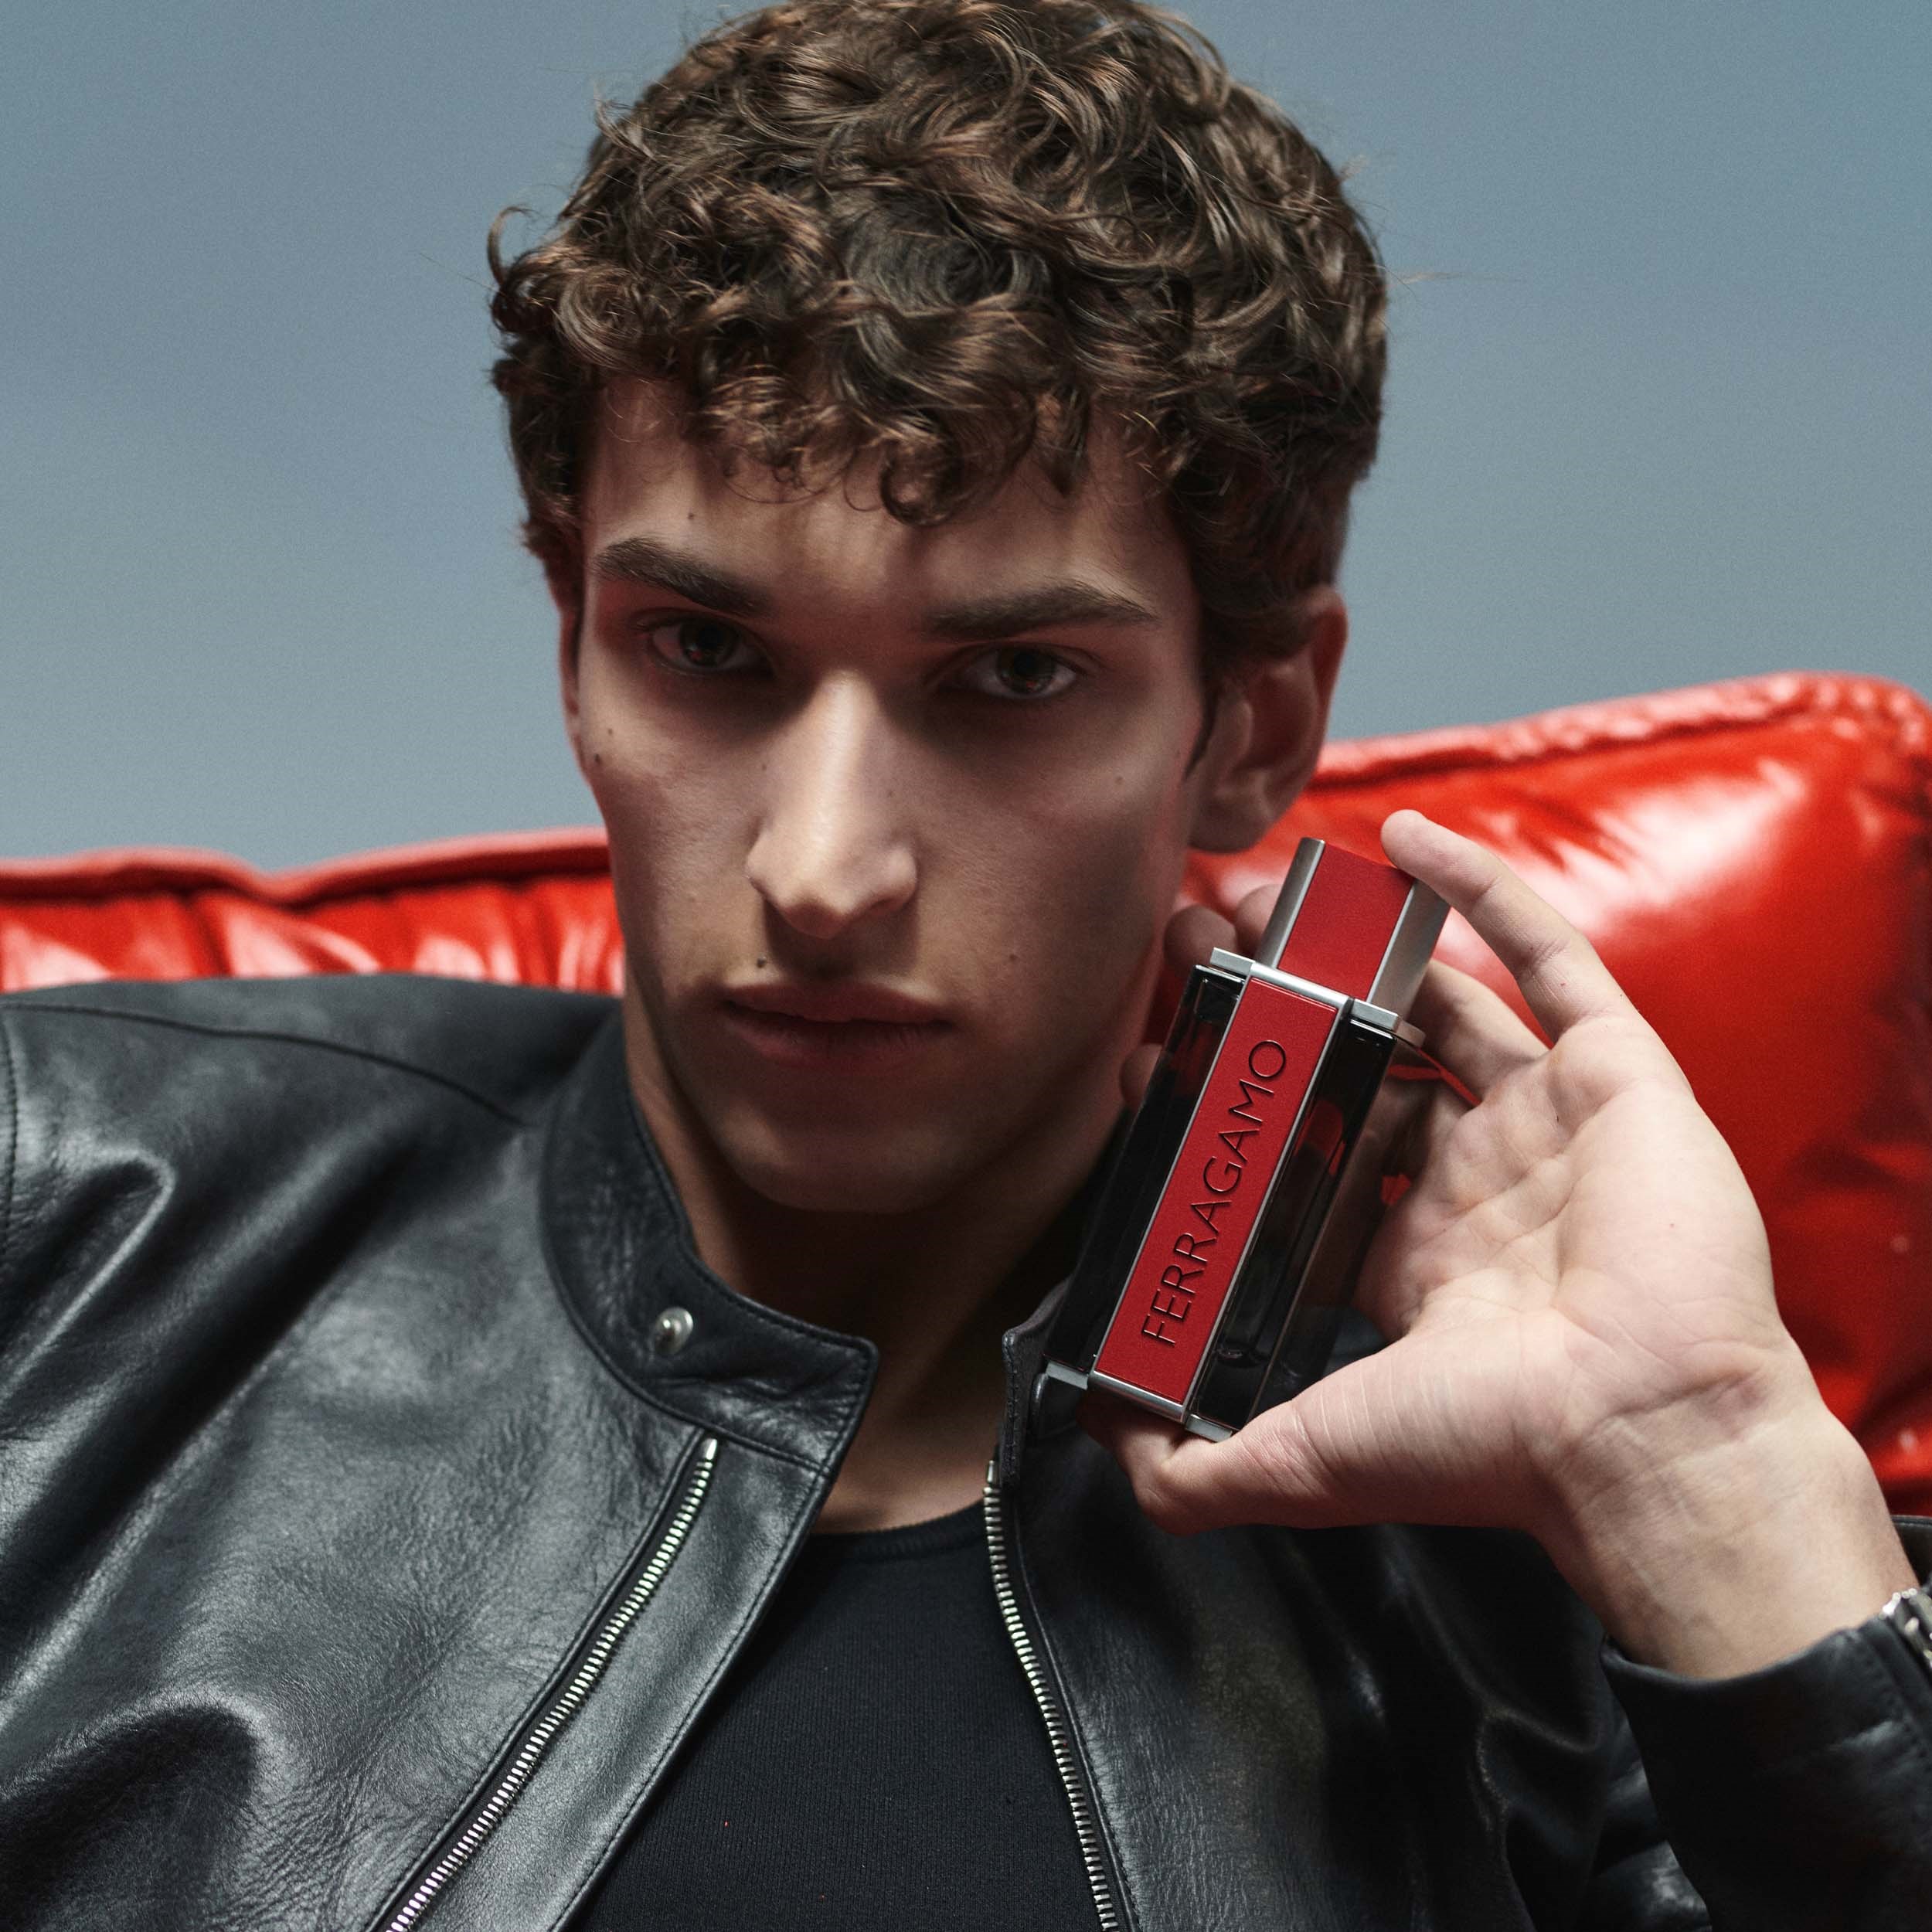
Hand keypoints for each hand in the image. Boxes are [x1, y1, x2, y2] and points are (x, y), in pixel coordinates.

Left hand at [1088, 809, 1913, 1673]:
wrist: (1639, 1436)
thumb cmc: (1489, 1450)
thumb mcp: (1304, 1457)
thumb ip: (1193, 1471)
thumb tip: (1101, 1443)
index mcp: (1412, 1256)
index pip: (1308, 1152)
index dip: (1237, 1099)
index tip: (1159, 1048)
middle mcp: (1481, 1182)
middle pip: (1368, 1059)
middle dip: (1284, 999)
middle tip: (1203, 941)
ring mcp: (1551, 1121)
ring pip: (1448, 998)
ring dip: (1362, 941)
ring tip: (1272, 890)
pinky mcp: (1617, 1073)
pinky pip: (1551, 955)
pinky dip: (1484, 891)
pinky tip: (1406, 841)